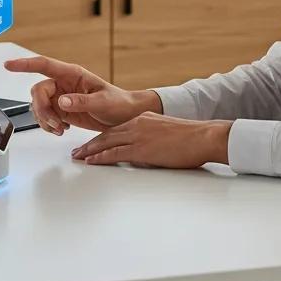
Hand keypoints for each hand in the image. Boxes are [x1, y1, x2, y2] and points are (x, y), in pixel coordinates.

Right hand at [3, 55, 160, 135]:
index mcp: (72, 74)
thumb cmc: (118, 103)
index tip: (8, 65)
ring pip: (38, 106)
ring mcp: (61, 97)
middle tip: (55, 124)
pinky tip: (61, 130)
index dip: (24, 64)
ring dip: (45, 120)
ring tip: (61, 129)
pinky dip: (48, 125)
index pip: (44, 65)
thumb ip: (82, 101)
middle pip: (38, 91)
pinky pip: (44, 117)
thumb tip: (62, 101)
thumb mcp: (103, 102)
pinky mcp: (61, 110)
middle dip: (41, 109)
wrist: (124, 117)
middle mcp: (63, 83)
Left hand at [71, 111, 231, 168]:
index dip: (102, 137)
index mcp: (144, 119)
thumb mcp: (167, 133)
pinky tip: (90, 162)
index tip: (91, 144)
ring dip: (89, 151)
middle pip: (107, 134)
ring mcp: (138, 135)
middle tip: (77, 151)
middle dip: (90, 144)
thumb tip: (146, 152)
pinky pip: (114, 153)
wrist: (203, 136)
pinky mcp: (141, 149)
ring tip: (77, 157)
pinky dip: (100, 157)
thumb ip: (153, 138)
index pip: (117, 128)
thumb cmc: (192, 138)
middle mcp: (138, 123)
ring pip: (106, 142)